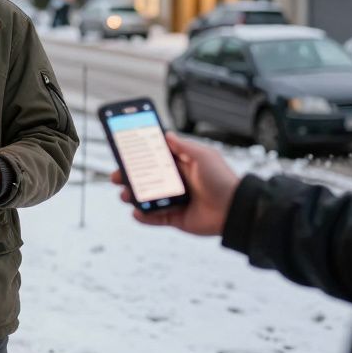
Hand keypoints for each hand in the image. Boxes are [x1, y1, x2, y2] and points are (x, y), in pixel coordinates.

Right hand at [111, 133, 237, 235]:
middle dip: (128, 177)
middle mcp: (175, 182)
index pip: (154, 158)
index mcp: (180, 165)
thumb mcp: (203, 156)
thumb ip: (183, 146)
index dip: (139, 155)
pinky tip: (136, 213)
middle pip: (145, 178)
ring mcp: (173, 201)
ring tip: (125, 195)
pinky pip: (154, 219)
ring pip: (146, 198)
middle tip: (116, 175)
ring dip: (132, 196)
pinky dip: (143, 217)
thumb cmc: (222, 180)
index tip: (123, 151)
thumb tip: (167, 134)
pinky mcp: (175, 218)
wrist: (235, 209)